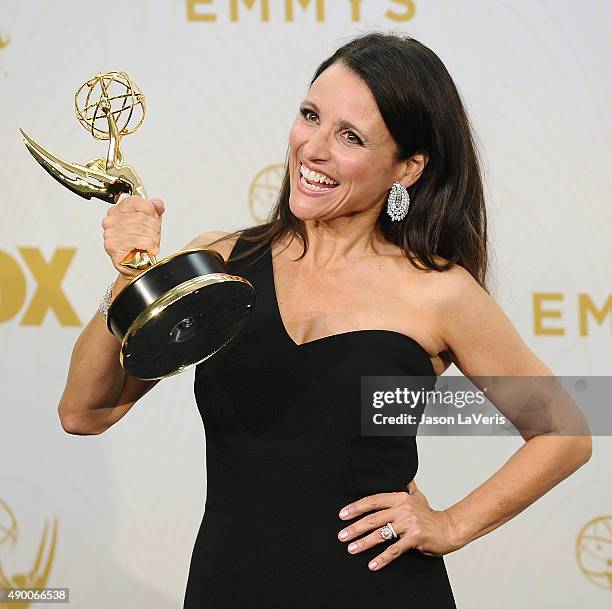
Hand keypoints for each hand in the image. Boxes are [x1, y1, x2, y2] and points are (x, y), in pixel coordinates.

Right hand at [102, 195, 163, 278]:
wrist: (136, 265)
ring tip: (152, 244)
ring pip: (141, 229)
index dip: (149, 208)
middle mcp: (110, 220)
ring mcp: (109, 233)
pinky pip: (136, 240)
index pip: (134, 201)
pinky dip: (148, 245)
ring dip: (153, 238)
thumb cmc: (140, 244)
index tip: (154, 216)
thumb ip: (154, 210)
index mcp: (118, 211)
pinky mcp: (112, 245)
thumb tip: (157, 203)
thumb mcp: (151, 223)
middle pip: (141, 217)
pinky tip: (150, 249)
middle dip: (154, 227)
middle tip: (155, 236)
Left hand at [337, 480, 462, 570]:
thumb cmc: (431, 515)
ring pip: (381, 533)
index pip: (373, 501)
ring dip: (364, 542)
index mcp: (400, 498)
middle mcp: (403, 509)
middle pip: (373, 518)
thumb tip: (402, 475)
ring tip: (351, 548)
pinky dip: (382, 558)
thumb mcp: (418, 497)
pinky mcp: (415, 538)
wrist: (450, 528)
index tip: (343, 514)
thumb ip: (407, 487)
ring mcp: (409, 523)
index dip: (356, 507)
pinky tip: (372, 564)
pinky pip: (394, 549)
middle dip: (355, 527)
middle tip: (342, 535)